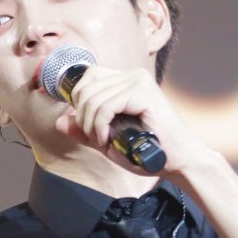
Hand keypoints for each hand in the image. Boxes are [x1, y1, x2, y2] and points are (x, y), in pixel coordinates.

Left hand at [54, 65, 202, 174]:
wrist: (178, 161)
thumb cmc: (146, 151)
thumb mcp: (108, 139)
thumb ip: (84, 130)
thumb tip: (59, 121)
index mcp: (126, 80)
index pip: (87, 77)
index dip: (78, 100)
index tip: (86, 125)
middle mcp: (132, 75)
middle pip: (85, 88)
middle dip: (81, 117)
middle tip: (94, 138)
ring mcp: (139, 81)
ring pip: (92, 98)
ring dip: (90, 125)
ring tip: (102, 142)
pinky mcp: (143, 93)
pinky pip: (105, 107)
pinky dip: (99, 126)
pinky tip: (107, 140)